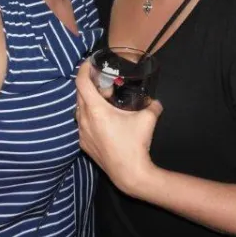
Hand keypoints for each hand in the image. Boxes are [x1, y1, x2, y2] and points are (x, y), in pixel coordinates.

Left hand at [75, 61, 162, 197]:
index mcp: (95, 110)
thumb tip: (156, 101)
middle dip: (90, 84)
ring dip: (89, 100)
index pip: (81, 82)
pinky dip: (89, 115)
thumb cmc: (136, 143)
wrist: (129, 174)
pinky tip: (103, 119)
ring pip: (79, 109)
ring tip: (105, 100)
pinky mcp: (84, 144)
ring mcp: (82, 133)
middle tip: (104, 82)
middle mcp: (84, 120)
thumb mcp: (148, 119)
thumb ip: (152, 105)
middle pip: (80, 94)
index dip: (83, 69)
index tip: (89, 62)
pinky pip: (82, 123)